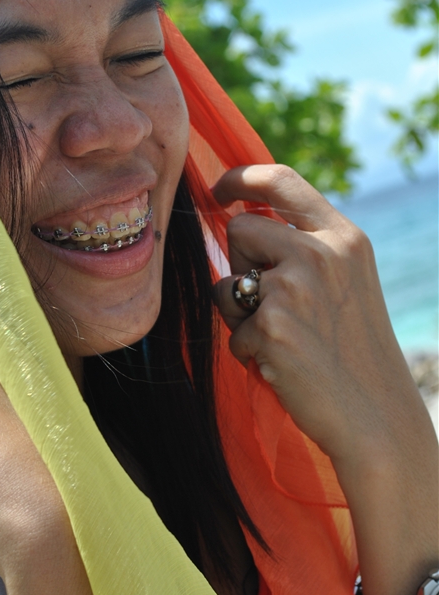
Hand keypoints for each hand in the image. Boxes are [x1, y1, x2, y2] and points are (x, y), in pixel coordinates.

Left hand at [211, 165, 429, 471]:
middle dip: (240, 265)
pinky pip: (231, 330)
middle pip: (240, 230)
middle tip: (270, 305)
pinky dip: (247, 351)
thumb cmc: (354, 352)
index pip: (282, 180)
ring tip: (280, 338)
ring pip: (226, 282)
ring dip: (238, 312)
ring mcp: (294, 288)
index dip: (241, 178)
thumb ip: (307, 248)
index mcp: (343, 237)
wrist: (375, 416)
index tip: (219, 191)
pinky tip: (283, 365)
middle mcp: (320, 253)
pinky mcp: (270, 326)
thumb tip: (244, 223)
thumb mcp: (347, 282)